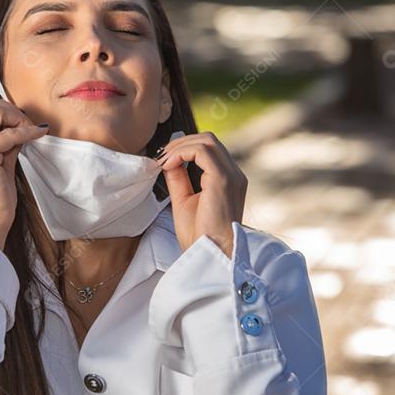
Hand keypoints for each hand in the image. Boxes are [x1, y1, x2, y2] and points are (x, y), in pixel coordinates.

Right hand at [0, 92, 48, 247]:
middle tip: (26, 124)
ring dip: (16, 117)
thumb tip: (20, 128)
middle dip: (9, 108)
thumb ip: (3, 144)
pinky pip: (8, 133)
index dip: (1, 110)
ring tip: (30, 131)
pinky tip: (38, 136)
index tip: (19, 124)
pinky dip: (26, 132)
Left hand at [157, 131, 246, 257]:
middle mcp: (234, 174)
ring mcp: (231, 175)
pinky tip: (168, 164)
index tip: (163, 160)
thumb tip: (168, 161)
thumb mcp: (184, 201)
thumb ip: (179, 179)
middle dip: (181, 143)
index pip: (208, 150)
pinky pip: (202, 151)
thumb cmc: (199, 236)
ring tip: (163, 160)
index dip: (184, 148)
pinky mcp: (224, 179)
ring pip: (207, 140)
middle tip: (161, 156)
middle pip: (209, 140)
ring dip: (180, 146)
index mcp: (228, 180)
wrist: (211, 255)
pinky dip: (181, 152)